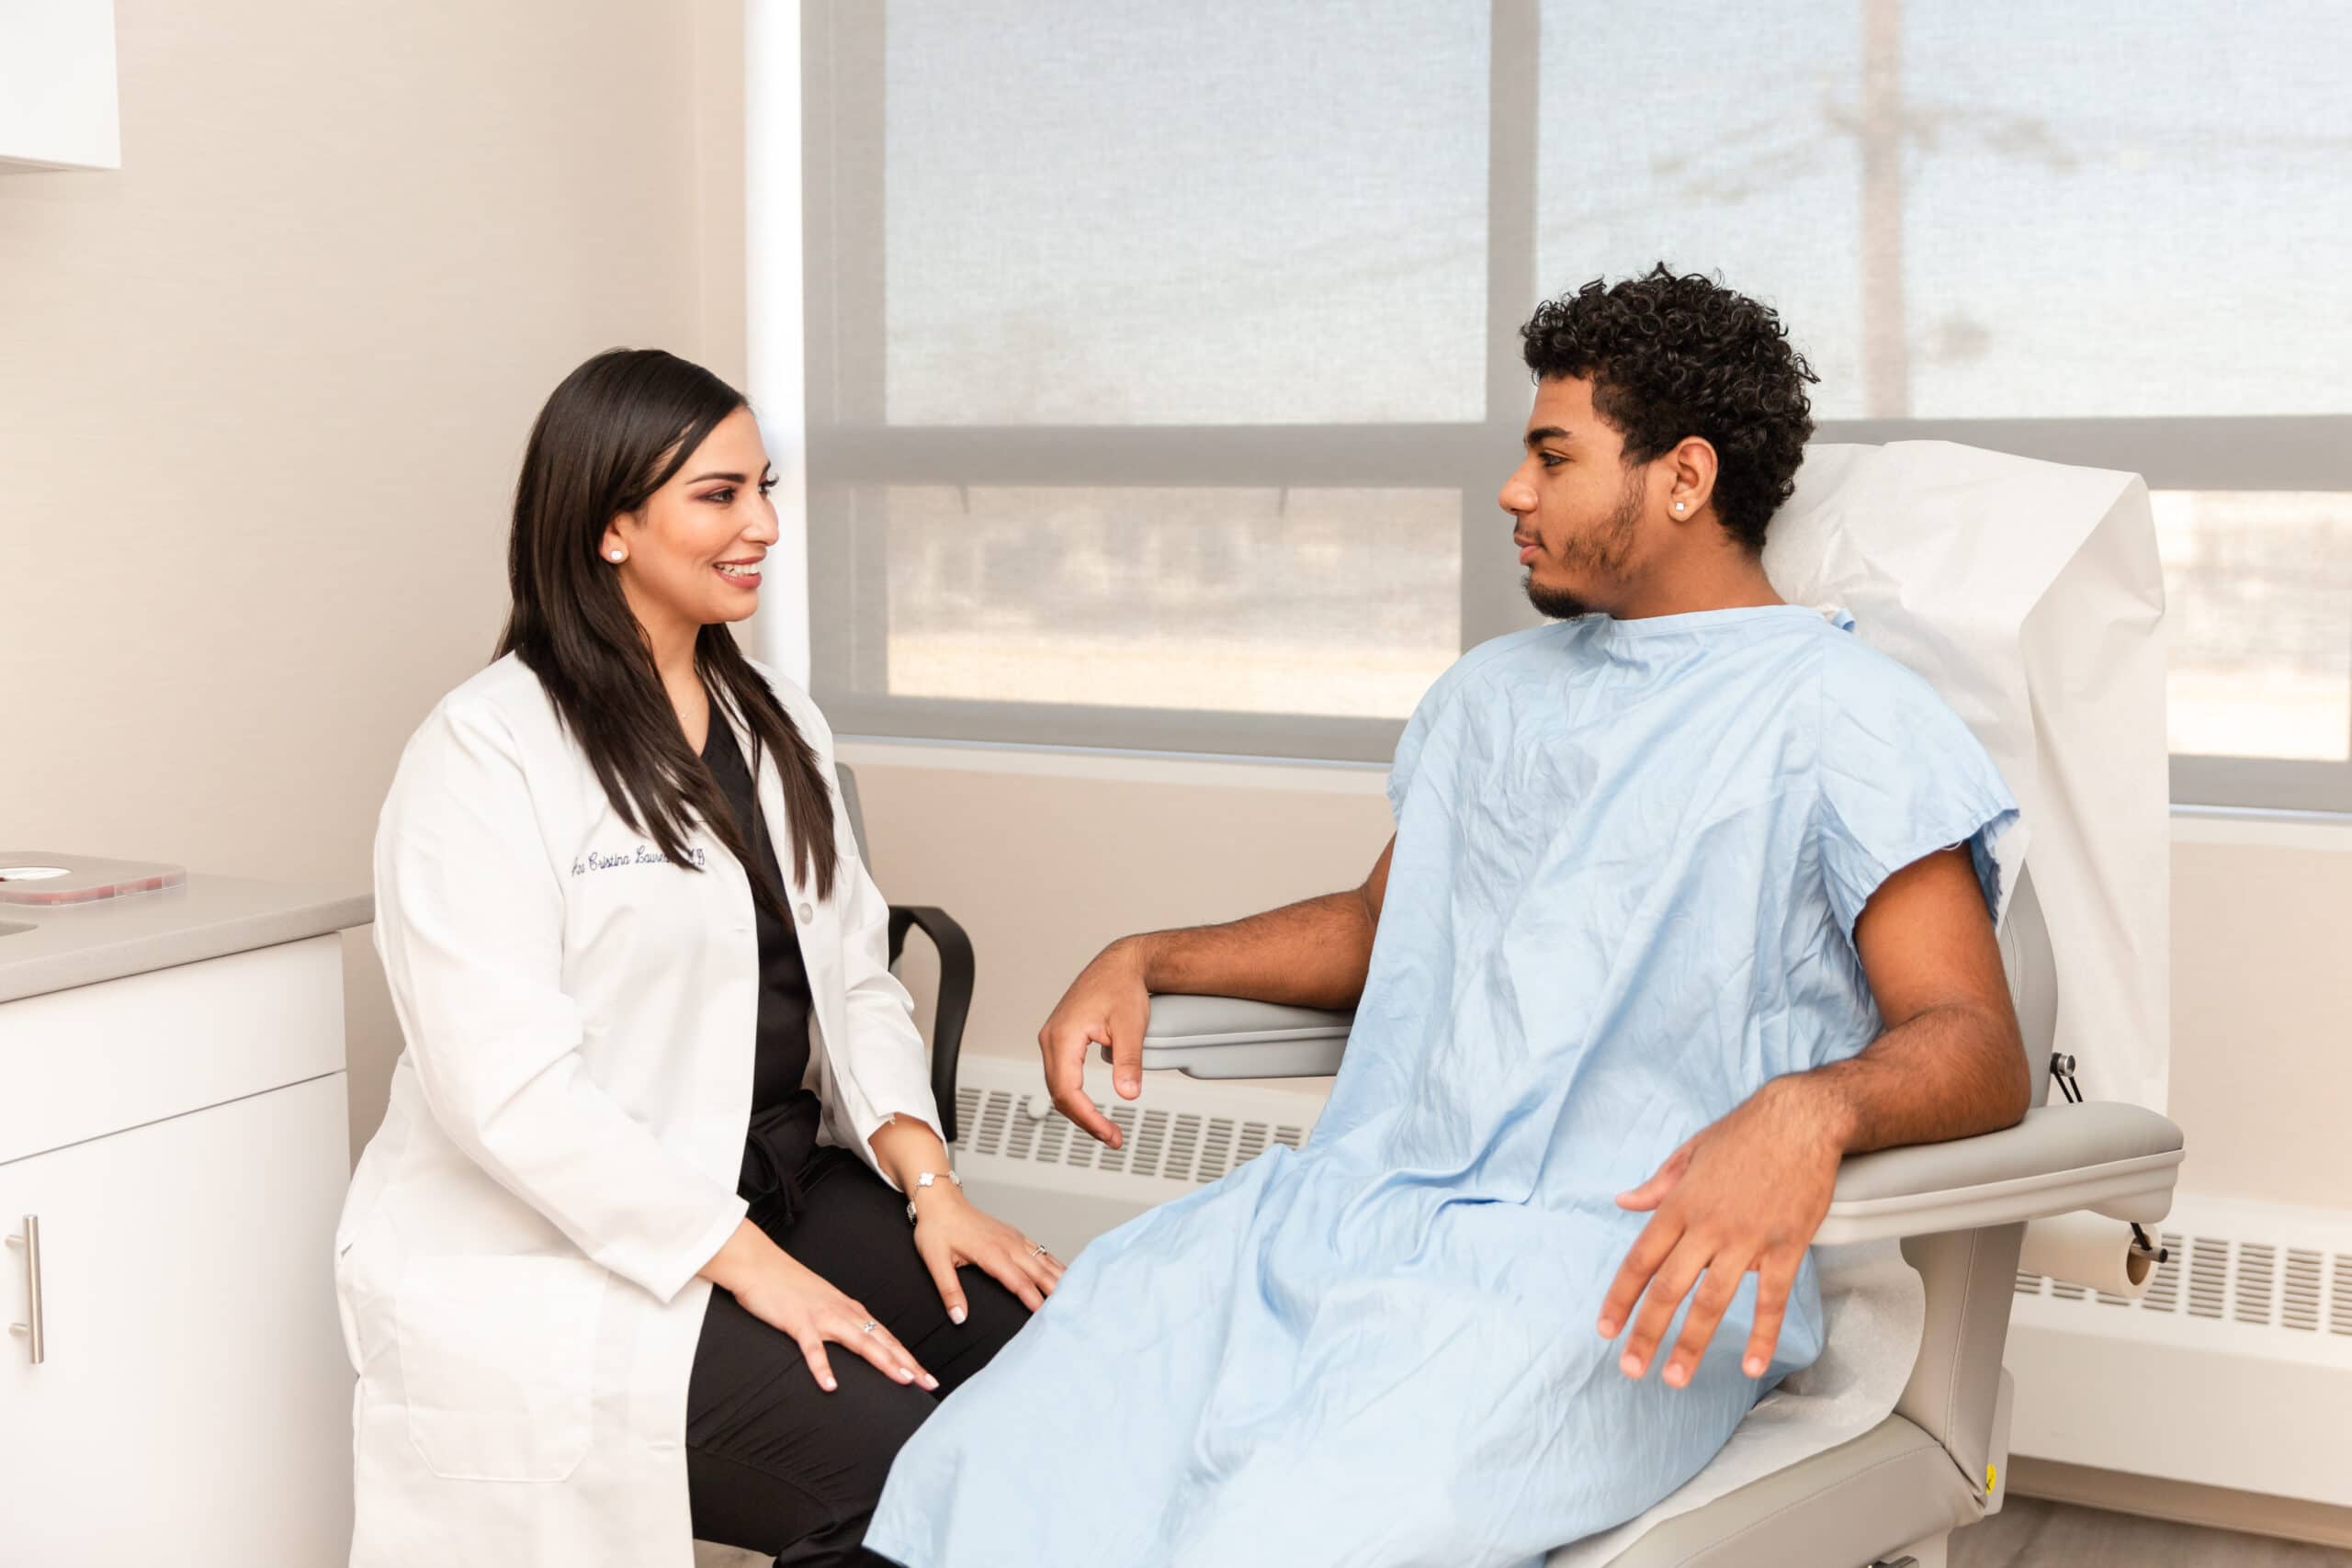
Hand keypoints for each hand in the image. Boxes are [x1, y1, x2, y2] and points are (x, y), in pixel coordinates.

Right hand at [706, 1220, 937, 1394]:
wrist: (758, 1263)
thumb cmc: (788, 1286)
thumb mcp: (822, 1304)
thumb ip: (839, 1322)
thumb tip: (856, 1341)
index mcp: (849, 1310)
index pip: (886, 1337)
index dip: (908, 1358)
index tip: (927, 1377)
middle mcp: (842, 1312)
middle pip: (881, 1341)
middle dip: (907, 1363)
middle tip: (930, 1383)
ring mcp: (822, 1316)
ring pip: (859, 1341)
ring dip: (883, 1361)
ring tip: (902, 1380)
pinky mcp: (798, 1322)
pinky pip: (812, 1348)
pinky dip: (822, 1367)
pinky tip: (830, 1386)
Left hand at [911, 1184, 1065, 1317]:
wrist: (940, 1201)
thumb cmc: (937, 1229)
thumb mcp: (935, 1262)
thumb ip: (949, 1291)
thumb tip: (959, 1317)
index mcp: (991, 1253)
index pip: (1018, 1281)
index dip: (1033, 1299)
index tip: (1045, 1316)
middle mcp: (1007, 1245)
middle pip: (1038, 1271)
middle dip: (1056, 1290)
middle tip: (1072, 1308)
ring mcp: (1013, 1238)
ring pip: (1043, 1259)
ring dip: (1059, 1276)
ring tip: (1076, 1293)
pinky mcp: (1014, 1235)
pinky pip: (1039, 1250)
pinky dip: (1053, 1263)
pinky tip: (1062, 1272)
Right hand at [1038, 939, 1151, 1147]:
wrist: (1121, 964)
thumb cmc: (1123, 987)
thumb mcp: (1132, 1026)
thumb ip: (1129, 1061)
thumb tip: (1128, 1094)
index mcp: (1063, 1035)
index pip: (1068, 1090)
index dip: (1088, 1117)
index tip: (1109, 1133)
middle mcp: (1051, 1037)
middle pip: (1059, 1093)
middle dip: (1084, 1119)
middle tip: (1112, 1137)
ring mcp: (1052, 1038)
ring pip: (1058, 1086)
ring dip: (1078, 1110)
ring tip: (1105, 1128)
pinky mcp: (1060, 1039)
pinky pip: (1061, 1075)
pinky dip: (1075, 1095)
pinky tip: (1091, 1107)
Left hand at [1596, 1077, 1846, 1388]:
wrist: (1802, 1119)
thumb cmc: (1745, 1133)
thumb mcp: (1690, 1152)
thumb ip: (1658, 1185)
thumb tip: (1625, 1202)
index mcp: (1680, 1204)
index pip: (1641, 1259)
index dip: (1621, 1298)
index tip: (1606, 1329)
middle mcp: (1709, 1227)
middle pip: (1669, 1288)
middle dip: (1647, 1333)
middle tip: (1631, 1369)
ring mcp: (1748, 1240)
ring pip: (1713, 1301)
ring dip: (1691, 1343)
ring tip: (1675, 1378)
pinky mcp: (1786, 1247)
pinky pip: (1772, 1299)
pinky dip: (1763, 1334)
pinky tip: (1751, 1363)